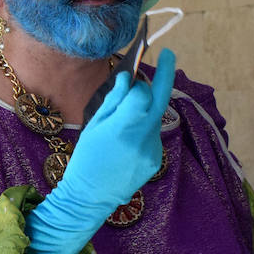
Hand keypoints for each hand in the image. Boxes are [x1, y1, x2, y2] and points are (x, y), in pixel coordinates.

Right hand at [60, 47, 175, 213]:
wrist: (89, 197)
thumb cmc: (84, 160)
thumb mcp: (92, 126)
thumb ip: (113, 101)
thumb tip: (129, 78)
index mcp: (121, 128)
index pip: (142, 93)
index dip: (138, 84)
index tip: (133, 78)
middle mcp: (142, 138)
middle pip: (160, 100)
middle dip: (165, 76)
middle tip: (168, 55)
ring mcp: (152, 150)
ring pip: (154, 118)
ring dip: (144, 112)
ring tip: (123, 124)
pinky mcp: (156, 160)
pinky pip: (152, 136)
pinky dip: (142, 131)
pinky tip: (126, 144)